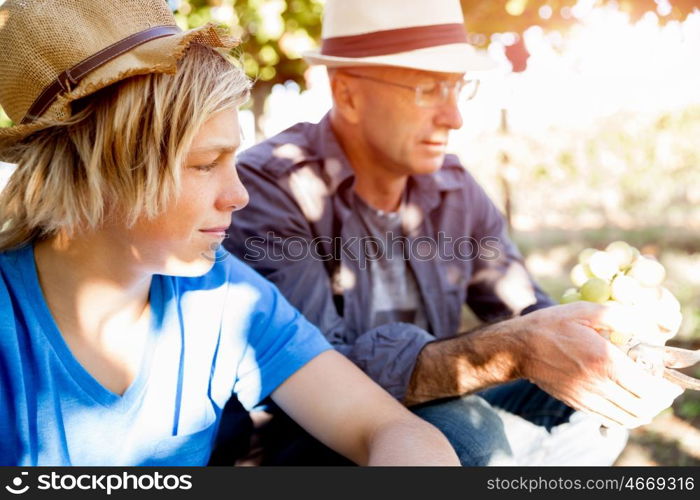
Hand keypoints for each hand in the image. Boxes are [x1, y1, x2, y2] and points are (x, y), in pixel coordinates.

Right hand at [517, 302, 682, 428]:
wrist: (519, 348)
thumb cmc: (552, 326)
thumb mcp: (585, 310)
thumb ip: (621, 316)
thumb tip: (649, 325)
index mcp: (604, 361)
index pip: (648, 387)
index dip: (664, 386)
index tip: (668, 379)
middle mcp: (598, 384)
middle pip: (642, 406)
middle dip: (658, 400)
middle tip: (662, 388)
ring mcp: (587, 398)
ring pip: (628, 418)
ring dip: (644, 411)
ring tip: (647, 397)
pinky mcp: (578, 404)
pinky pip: (611, 420)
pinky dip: (626, 417)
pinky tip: (627, 404)